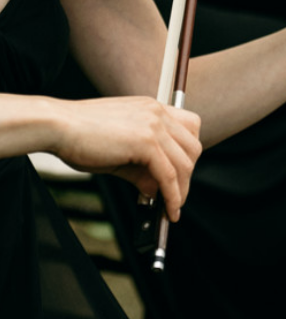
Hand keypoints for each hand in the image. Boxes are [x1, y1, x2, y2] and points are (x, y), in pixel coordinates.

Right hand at [52, 96, 201, 221]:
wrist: (59, 126)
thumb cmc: (82, 136)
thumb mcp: (120, 151)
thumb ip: (141, 168)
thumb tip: (157, 190)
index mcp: (152, 107)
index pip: (190, 126)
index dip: (189, 153)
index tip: (182, 174)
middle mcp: (157, 112)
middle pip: (193, 146)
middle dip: (188, 176)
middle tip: (176, 197)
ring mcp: (153, 125)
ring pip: (185, 163)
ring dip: (182, 190)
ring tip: (171, 209)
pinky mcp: (145, 142)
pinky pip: (169, 175)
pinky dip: (172, 196)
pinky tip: (168, 210)